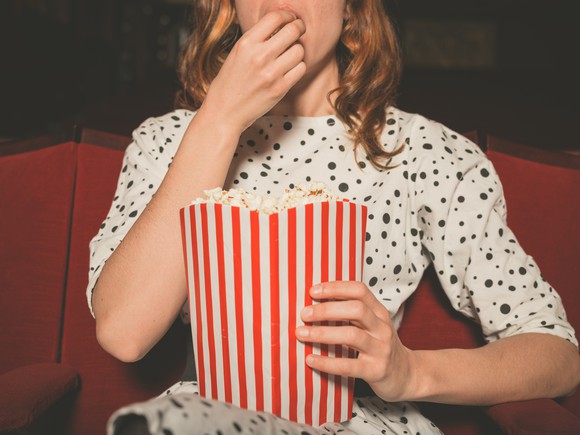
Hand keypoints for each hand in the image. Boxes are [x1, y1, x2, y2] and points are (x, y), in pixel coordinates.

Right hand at [201, 10, 305, 132]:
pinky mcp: (280, 88)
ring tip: (290, 55)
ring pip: (299, 50)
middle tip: (299, 30)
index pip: (275, 17)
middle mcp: (259, 56)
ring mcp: (271, 73)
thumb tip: (281, 26)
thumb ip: (257, 39)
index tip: (290, 19)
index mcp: (246, 43)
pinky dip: (298, 67)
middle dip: (299, 28)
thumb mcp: (237, 54)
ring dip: (298, 50)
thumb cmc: (230, 82)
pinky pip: (301, 69)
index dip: (287, 15)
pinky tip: (290, 69)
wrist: (224, 112)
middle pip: (293, 31)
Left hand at [295, 281, 417, 401]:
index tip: (313, 291)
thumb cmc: (380, 346)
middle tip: (304, 314)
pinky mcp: (376, 371)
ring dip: (323, 333)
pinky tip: (310, 359)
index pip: (360, 290)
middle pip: (356, 309)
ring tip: (301, 333)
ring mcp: (381, 349)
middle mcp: (382, 328)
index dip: (336, 287)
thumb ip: (351, 313)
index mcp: (379, 312)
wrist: (406, 376)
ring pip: (352, 335)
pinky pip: (349, 365)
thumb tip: (315, 302)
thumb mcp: (372, 324)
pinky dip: (327, 362)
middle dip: (327, 309)